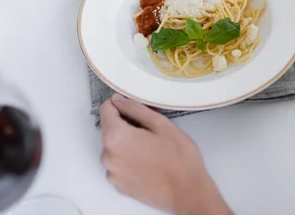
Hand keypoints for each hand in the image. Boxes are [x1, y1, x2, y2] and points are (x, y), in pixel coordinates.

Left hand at [100, 94, 231, 214]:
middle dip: (128, 123)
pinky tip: (149, 160)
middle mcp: (108, 156)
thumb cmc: (179, 160)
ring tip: (153, 146)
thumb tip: (119, 100)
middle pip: (111, 129)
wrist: (187, 193)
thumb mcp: (161, 124)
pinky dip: (129, 158)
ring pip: (115, 147)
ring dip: (129, 142)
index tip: (133, 105)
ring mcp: (113, 173)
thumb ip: (135, 109)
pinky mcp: (119, 185)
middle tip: (151, 126)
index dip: (120, 103)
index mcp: (116, 137)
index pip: (106, 109)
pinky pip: (119, 164)